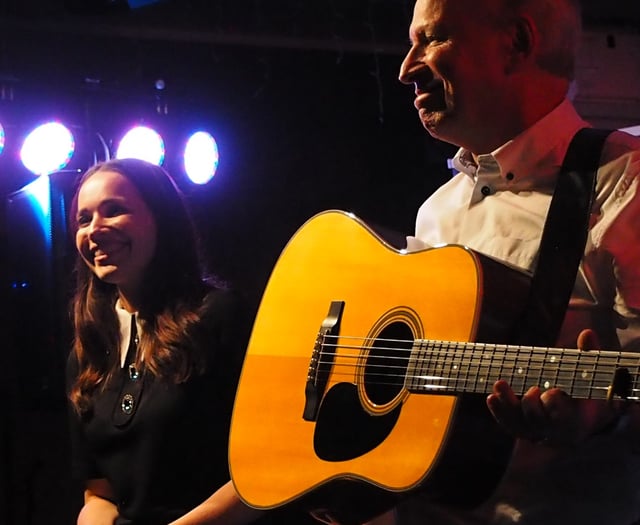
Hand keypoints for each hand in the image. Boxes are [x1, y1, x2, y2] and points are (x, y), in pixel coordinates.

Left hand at [486, 329, 618, 445]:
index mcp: (576, 420)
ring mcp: (536, 432)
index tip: (553, 391)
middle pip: (537, 421)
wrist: (578, 418)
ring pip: (518, 424)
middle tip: (533, 389)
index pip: (564, 417)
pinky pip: (508, 424)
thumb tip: (587, 332)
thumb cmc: (584, 392)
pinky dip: (498, 412)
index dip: (556, 405)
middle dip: (531, 405)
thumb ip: (588, 356)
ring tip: (499, 384)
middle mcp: (554, 431)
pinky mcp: (522, 429)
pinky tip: (491, 397)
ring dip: (506, 404)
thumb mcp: (591, 376)